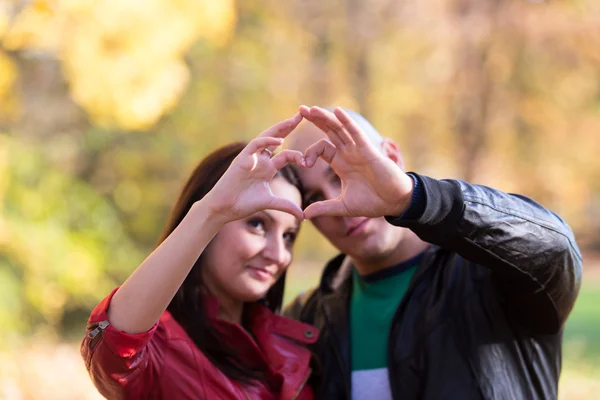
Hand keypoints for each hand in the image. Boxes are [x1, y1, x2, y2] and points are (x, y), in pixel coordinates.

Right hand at [204, 113, 305, 222]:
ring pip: (267, 137)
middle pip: (277, 138)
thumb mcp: (270, 203)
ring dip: (280, 128)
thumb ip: (286, 206)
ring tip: (294, 120)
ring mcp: (251, 157)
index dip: (299, 153)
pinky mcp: (242, 159)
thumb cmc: (243, 204)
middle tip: (304, 115)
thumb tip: (303, 215)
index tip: (312, 154)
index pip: (286, 154)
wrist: (224, 208)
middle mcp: (260, 159)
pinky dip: (266, 142)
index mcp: (267, 168)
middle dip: (289, 127)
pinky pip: (255, 145)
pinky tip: (279, 141)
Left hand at [300, 106, 414, 218]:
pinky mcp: (368, 150)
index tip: (304, 164)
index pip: (321, 149)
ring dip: (326, 118)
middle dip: (315, 120)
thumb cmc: (372, 203)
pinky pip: (355, 132)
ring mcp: (358, 150)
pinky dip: (346, 121)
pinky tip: (337, 111)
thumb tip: (303, 215)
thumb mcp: (343, 206)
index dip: (309, 153)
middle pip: (329, 132)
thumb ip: (323, 208)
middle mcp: (348, 153)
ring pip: (339, 129)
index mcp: (341, 163)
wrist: (394, 202)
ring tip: (311, 109)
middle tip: (300, 110)